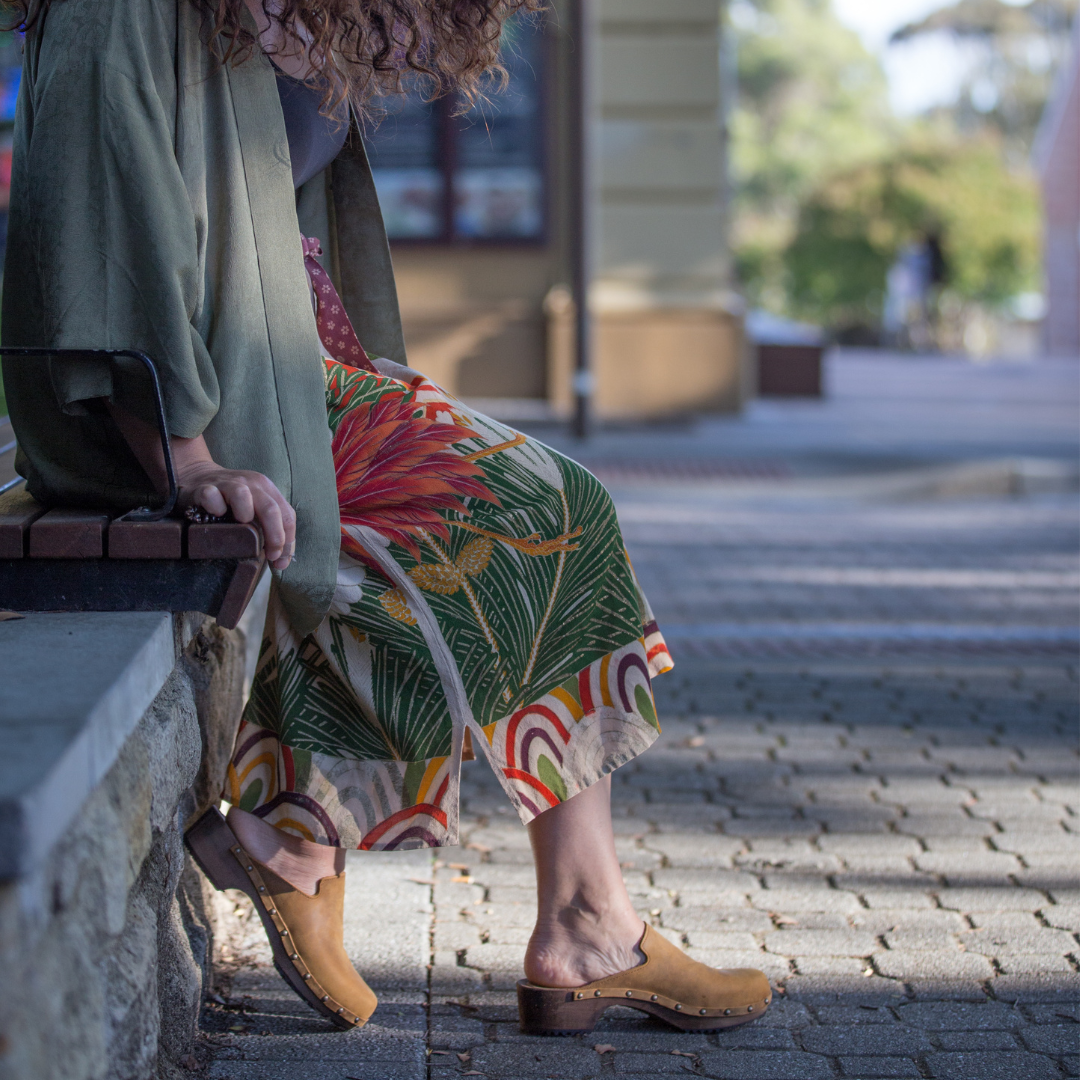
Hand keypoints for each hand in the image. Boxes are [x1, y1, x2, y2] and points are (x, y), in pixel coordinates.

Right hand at [104, 403, 296, 569]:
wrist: (197, 477)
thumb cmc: (229, 501)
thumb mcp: (254, 509)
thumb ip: (270, 529)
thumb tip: (281, 562)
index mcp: (266, 489)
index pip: (287, 515)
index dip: (288, 541)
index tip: (279, 561)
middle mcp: (250, 484)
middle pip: (270, 509)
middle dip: (275, 536)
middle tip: (269, 555)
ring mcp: (227, 484)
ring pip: (242, 496)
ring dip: (245, 515)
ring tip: (241, 528)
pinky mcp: (204, 488)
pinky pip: (211, 496)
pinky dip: (215, 507)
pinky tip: (215, 515)